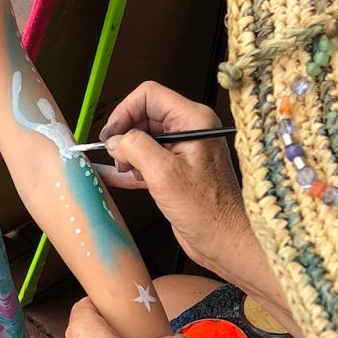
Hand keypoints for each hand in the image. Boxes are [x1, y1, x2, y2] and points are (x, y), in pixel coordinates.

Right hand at [96, 83, 244, 273]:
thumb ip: (135, 148)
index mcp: (194, 121)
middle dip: (125, 133)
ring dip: (126, 152)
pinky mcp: (177, 171)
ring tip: (122, 171)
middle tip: (116, 157)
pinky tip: (111, 176)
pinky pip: (147, 160)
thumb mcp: (164, 174)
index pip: (149, 95)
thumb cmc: (207, 211)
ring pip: (144, 138)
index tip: (111, 135)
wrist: (226, 242)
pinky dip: (130, 167)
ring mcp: (184, 151)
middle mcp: (190, 130)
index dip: (125, 111)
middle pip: (145, 115)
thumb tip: (115, 140)